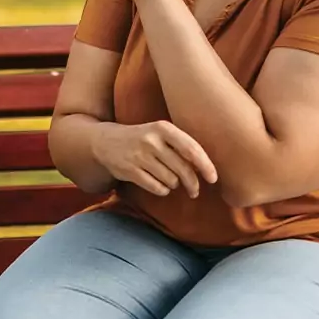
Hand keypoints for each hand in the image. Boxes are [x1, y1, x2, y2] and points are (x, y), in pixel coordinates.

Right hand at [91, 120, 217, 198]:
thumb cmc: (142, 138)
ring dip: (173, 184)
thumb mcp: (160, 133)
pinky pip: (157, 188)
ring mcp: (139, 156)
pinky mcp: (130, 171)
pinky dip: (162, 190)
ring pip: (171, 180)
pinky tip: (158, 184)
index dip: (206, 166)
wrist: (105, 141)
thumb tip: (207, 169)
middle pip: (183, 169)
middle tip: (194, 191)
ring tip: (167, 179)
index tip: (214, 179)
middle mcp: (151, 140)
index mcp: (162, 128)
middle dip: (192, 183)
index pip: (191, 149)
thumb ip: (182, 146)